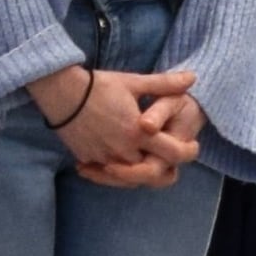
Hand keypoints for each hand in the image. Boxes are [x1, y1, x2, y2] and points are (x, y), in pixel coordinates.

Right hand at [34, 63, 200, 183]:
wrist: (61, 93)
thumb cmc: (99, 86)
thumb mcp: (134, 82)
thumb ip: (165, 84)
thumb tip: (193, 77)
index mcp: (138, 133)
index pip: (173, 152)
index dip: (187, 152)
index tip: (192, 147)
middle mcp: (122, 151)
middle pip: (152, 171)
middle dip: (164, 167)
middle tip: (170, 159)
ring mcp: (104, 158)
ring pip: (130, 178)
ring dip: (141, 172)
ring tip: (148, 161)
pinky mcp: (88, 159)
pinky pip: (107, 175)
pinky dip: (116, 173)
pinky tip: (120, 165)